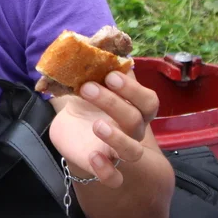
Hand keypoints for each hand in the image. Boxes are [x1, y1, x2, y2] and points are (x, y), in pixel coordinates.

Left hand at [48, 69, 160, 187]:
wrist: (70, 125)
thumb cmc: (86, 99)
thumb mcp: (86, 81)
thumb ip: (93, 66)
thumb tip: (91, 40)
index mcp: (133, 107)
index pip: (147, 100)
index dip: (132, 89)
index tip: (109, 75)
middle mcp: (132, 130)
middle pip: (136, 120)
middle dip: (113, 102)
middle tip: (87, 87)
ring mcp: (119, 151)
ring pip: (133, 152)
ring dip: (117, 138)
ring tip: (96, 124)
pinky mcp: (103, 167)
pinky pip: (114, 178)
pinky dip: (106, 170)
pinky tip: (93, 158)